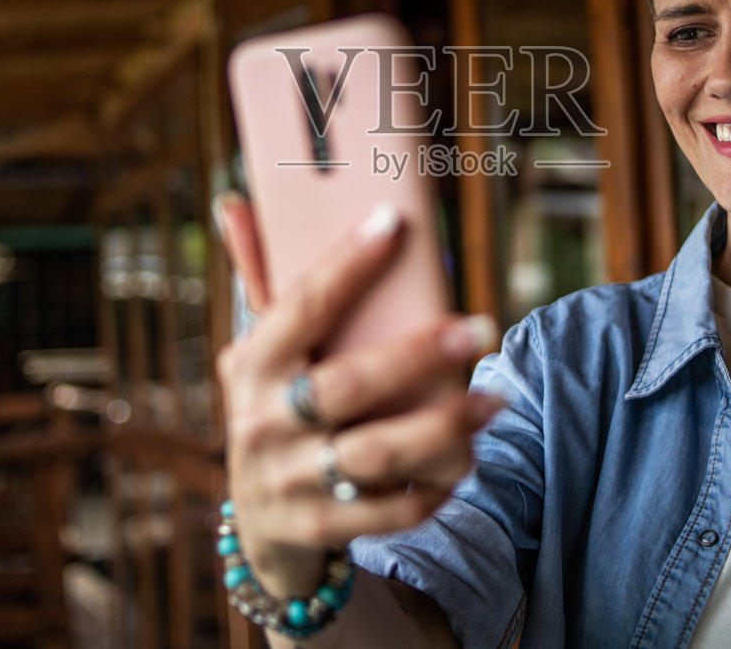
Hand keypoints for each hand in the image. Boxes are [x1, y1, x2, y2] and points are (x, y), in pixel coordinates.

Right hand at [214, 194, 501, 598]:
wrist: (260, 531)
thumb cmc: (274, 414)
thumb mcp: (257, 357)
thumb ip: (258, 283)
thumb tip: (234, 201)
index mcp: (251, 367)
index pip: (299, 306)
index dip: (346, 264)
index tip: (394, 223)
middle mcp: (263, 424)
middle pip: (347, 385)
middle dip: (417, 355)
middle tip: (481, 327)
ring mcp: (288, 482)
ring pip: (375, 455)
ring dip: (442, 428)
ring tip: (496, 400)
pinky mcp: (317, 530)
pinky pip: (387, 512)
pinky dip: (431, 490)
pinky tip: (466, 461)